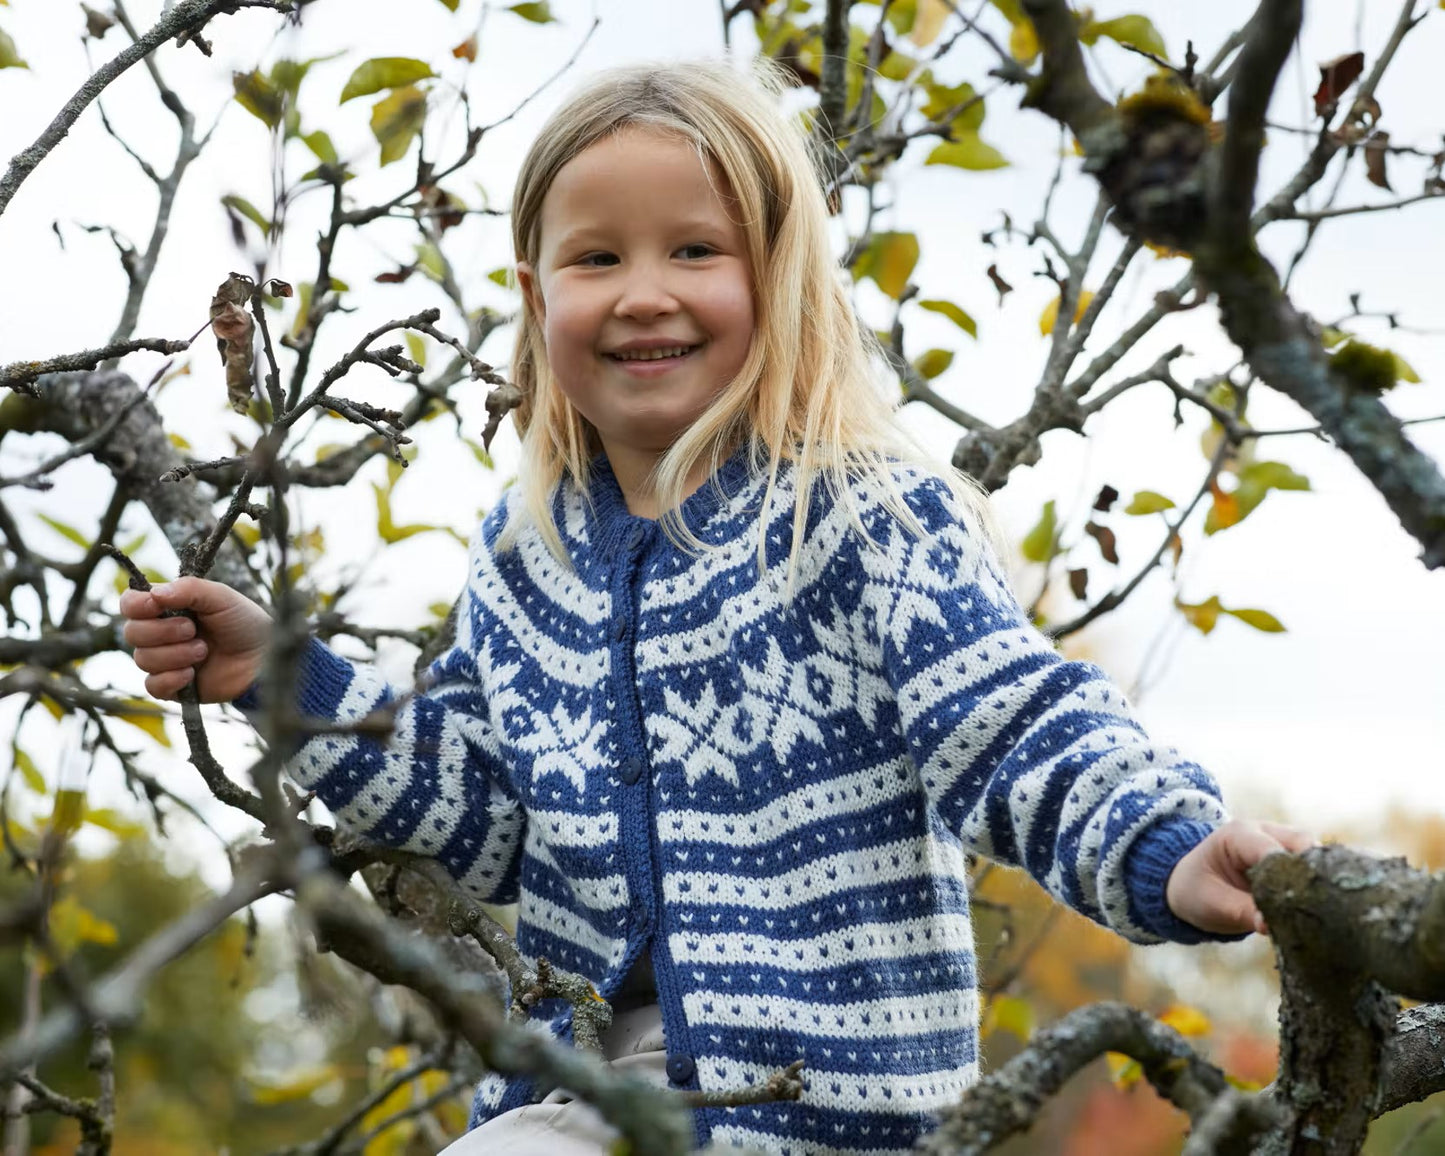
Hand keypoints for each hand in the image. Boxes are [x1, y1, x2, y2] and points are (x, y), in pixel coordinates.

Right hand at [119, 577, 271, 702]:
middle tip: (193, 630)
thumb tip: (154, 593)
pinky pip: (153, 685)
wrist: (263, 658)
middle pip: (132, 632)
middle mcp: (160, 633)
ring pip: (143, 659)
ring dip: (175, 654)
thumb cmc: (244, 623)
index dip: (136, 605)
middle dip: (163, 631)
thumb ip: (189, 588)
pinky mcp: (172, 686)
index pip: (130, 604)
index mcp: (167, 607)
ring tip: (204, 650)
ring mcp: (164, 660)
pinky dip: (172, 679)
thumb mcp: (221, 597)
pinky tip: (193, 674)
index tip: (156, 605)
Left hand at [1165, 819, 1315, 935]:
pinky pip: (1314, 867)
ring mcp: (1281, 841)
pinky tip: (1324, 907)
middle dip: (1313, 874)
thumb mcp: (1212, 904)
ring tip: (1322, 910)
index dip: (1290, 876)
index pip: (1274, 850)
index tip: (1300, 906)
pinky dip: (1319, 884)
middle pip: (1304, 844)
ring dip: (1319, 880)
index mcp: (1239, 834)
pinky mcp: (1292, 858)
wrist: (1189, 885)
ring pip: (1315, 854)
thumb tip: (1271, 926)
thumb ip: (1242, 912)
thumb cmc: (1197, 891)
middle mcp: (1265, 830)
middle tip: (1320, 909)